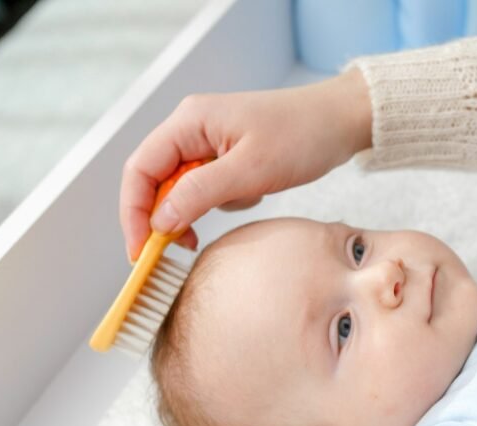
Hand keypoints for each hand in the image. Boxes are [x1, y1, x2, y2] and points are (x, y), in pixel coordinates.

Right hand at [119, 67, 371, 260]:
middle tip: (179, 249)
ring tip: (240, 202)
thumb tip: (159, 221)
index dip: (134, 213)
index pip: (140, 171)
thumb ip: (200, 194)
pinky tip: (257, 191)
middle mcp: (192, 128)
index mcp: (189, 122)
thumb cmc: (303, 136)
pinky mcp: (228, 155)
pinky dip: (227, 199)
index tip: (141, 252)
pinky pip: (210, 187)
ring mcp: (209, 142)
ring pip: (183, 188)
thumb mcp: (251, 170)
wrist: (342, 122)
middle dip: (166, 217)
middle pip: (155, 181)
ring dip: (202, 208)